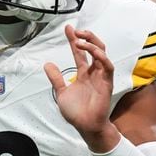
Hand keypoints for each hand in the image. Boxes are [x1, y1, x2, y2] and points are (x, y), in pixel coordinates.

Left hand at [44, 25, 118, 151]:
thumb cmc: (76, 112)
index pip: (80, 53)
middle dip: (87, 37)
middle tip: (76, 31)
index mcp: (83, 73)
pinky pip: (108, 67)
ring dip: (92, 44)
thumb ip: (56, 78)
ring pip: (102, 54)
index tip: (68, 28)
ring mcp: (101, 77)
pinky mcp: (107, 83)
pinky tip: (93, 52)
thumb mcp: (61, 92)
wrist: (86, 127)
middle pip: (94, 48)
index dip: (74, 40)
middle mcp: (93, 72)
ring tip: (80, 40)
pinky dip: (101, 57)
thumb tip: (47, 64)